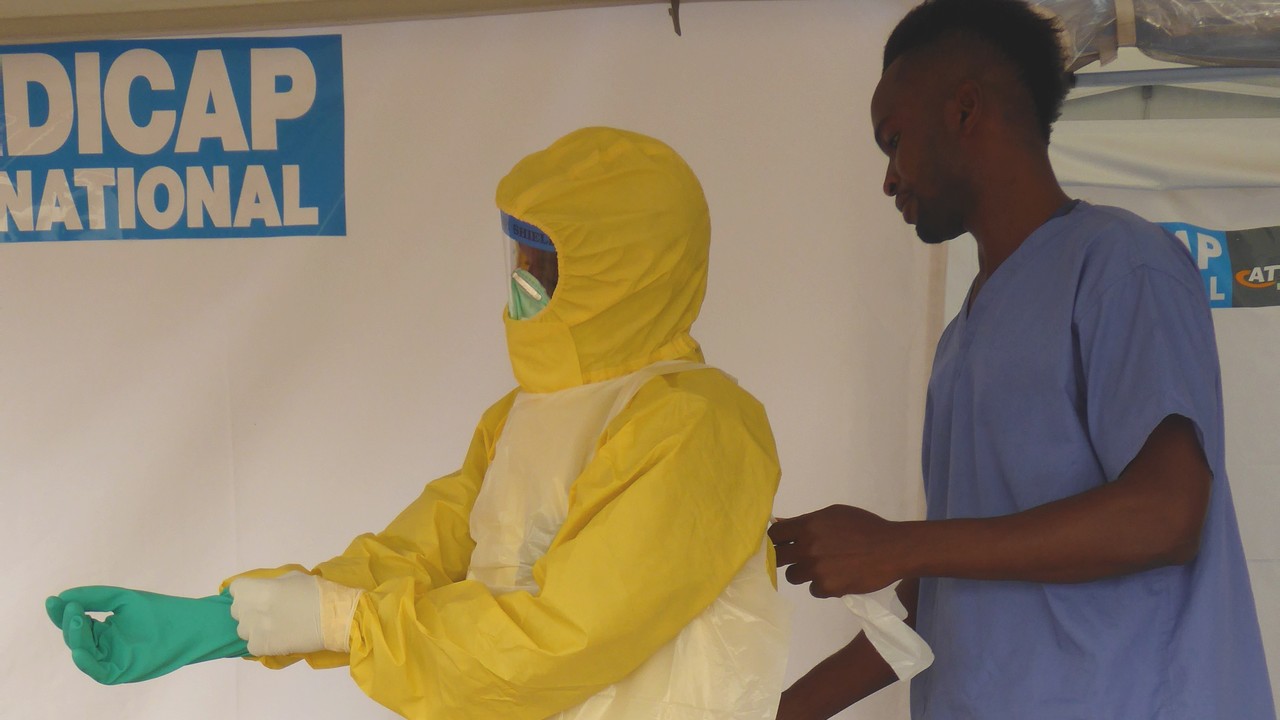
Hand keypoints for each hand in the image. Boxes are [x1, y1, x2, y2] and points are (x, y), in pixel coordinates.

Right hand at [46, 586, 248, 684]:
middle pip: (78, 639)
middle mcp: (107, 647)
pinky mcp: (125, 672)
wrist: (193, 624)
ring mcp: (115, 660)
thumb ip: (94, 598)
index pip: (78, 623)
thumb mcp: (123, 599)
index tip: (52, 601)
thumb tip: (61, 599)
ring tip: (77, 618)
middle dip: (70, 624)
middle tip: (71, 608)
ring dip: (77, 638)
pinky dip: (88, 664)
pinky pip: (100, 673)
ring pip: (85, 654)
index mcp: (106, 630)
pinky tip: (79, 651)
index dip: (63, 614)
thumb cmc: (161, 611)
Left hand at [228, 572, 361, 655]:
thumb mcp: (292, 577)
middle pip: (237, 610)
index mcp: (258, 589)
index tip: (256, 594)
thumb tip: (264, 590)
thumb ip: (272, 584)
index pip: (236, 589)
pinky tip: (276, 639)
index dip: (246, 591)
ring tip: (273, 627)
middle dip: (249, 610)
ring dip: (254, 628)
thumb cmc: (316, 592)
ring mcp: (255, 630)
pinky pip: (252, 646)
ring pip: (243, 630)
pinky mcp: (262, 647)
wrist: (333, 618)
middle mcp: (252, 609)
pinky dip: (262, 644)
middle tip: (267, 611)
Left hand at [769, 505, 909, 596]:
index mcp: (808, 526)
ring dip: (803, 573)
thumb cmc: (864, 527)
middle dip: (783, 559)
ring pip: (793, 576)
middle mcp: (808, 547)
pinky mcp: (827, 588)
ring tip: (823, 567)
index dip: (775, 540)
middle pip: (777, 558)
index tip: (780, 544)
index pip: (775, 534)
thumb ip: (805, 520)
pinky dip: (822, 586)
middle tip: (794, 559)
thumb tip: (780, 522)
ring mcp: (816, 569)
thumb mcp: (834, 514)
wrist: (891, 549)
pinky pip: (813, 590)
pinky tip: (837, 577)